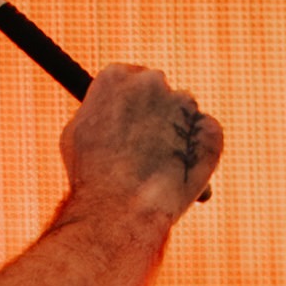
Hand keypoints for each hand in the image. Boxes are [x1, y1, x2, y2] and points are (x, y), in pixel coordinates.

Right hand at [60, 61, 221, 222]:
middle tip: (149, 147)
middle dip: (157, 114)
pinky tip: (179, 176)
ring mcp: (184, 104)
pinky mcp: (208, 129)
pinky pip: (207, 137)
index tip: (134, 120)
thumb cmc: (90, 176)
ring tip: (158, 173)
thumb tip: (111, 110)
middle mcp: (151, 81)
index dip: (132, 104)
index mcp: (116, 77)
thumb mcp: (77, 134)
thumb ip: (99, 112)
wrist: (118, 207)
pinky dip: (199, 153)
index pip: (130, 78)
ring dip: (177, 136)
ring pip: (184, 115)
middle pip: (159, 92)